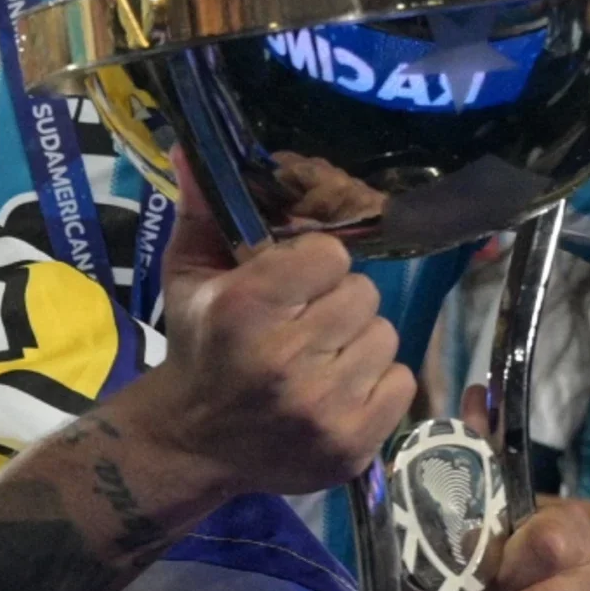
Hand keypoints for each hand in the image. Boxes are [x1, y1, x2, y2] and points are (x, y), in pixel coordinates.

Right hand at [137, 152, 415, 497]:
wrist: (192, 442)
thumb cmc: (197, 347)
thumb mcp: (188, 277)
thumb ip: (201, 211)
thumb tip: (191, 145)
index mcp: (245, 310)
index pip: (330, 254)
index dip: (313, 264)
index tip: (291, 281)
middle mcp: (285, 360)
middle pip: (362, 294)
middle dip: (335, 302)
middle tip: (304, 322)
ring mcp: (322, 408)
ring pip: (386, 336)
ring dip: (357, 341)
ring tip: (320, 356)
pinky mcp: (352, 445)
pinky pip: (401, 382)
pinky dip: (376, 382)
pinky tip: (337, 388)